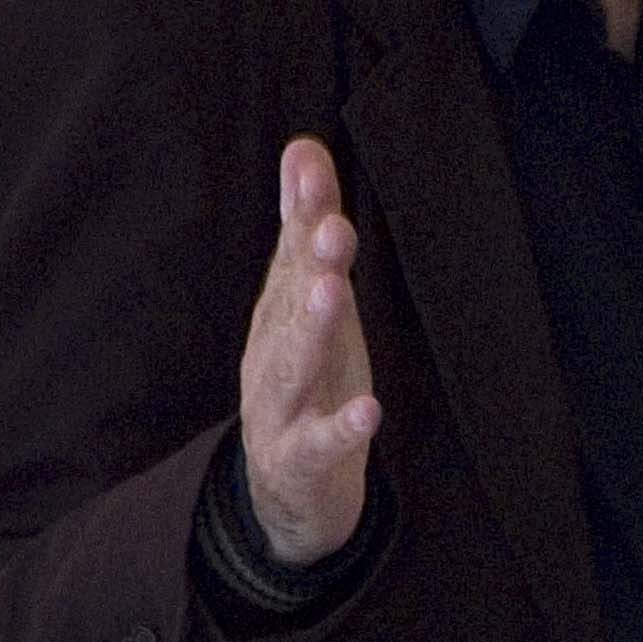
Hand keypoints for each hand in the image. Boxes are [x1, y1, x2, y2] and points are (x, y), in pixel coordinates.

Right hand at [240, 139, 379, 565]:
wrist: (287, 493)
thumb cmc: (306, 382)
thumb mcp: (307, 305)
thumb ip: (303, 231)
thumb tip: (303, 148)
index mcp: (279, 314)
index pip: (292, 256)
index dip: (303, 212)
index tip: (311, 160)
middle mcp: (274, 353)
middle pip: (290, 305)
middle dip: (309, 265)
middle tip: (333, 226)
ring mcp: (281, 409)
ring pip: (293, 368)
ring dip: (313, 331)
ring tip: (334, 293)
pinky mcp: (300, 461)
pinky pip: (319, 445)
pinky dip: (342, 429)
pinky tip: (368, 412)